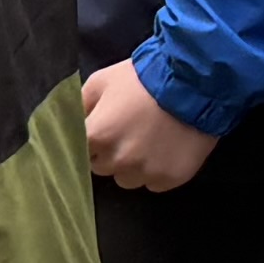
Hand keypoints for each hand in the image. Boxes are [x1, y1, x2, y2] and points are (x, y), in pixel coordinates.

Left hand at [83, 61, 218, 194]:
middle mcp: (118, 160)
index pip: (77, 153)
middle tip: (126, 132)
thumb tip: (69, 123)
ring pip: (127, 179)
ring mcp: (145, 172)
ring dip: (132, 166)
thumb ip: (79, 105)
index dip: (86, 144)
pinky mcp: (170, 179)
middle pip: (102, 168)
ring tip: (148, 141)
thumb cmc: (144, 78)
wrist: (194, 82)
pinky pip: (154, 183)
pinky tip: (165, 149)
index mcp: (97, 136)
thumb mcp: (103, 81)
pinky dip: (156, 170)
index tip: (96, 136)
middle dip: (108, 153)